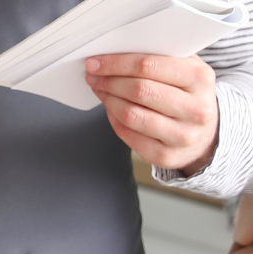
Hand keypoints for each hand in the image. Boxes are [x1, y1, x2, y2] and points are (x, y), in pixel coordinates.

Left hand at [87, 54, 218, 174]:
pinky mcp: (165, 155)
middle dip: (109, 81)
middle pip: (139, 90)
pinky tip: (110, 108)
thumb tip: (115, 51)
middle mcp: (195, 109)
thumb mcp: (187, 70)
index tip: (96, 62)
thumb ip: (161, 57)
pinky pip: (128, 134)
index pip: (149, 66)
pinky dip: (113, 119)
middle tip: (93, 75)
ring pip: (131, 114)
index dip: (116, 63)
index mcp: (200, 79)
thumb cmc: (189, 95)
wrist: (206, 134)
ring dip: (108, 99)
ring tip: (99, 90)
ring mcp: (181, 135)